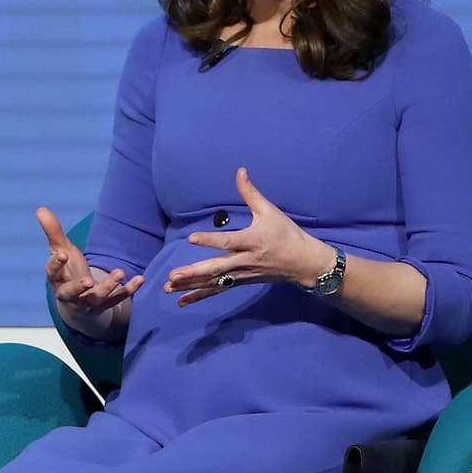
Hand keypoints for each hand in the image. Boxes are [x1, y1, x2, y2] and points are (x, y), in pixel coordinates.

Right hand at [36, 207, 143, 324]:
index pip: (52, 273)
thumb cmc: (67, 273)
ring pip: (96, 297)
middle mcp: (70, 294)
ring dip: (108, 286)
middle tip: (88, 281)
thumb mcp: (61, 251)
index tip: (62, 254)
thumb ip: (53, 232)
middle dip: (79, 288)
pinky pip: (117, 299)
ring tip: (120, 272)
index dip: (56, 264)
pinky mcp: (104, 305)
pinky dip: (129, 290)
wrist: (78, 304)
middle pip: (71, 293)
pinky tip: (141, 279)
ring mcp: (87, 302)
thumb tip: (40, 209)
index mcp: (56, 279)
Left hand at [164, 167, 335, 305]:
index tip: (192, 238)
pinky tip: (181, 301)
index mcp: (252, 241)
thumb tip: (240, 170)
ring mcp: (241, 274)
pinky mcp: (240, 282)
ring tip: (168, 288)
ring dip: (191, 286)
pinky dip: (199, 295)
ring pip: (214, 282)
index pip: (228, 241)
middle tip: (173, 275)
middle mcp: (245, 260)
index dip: (210, 240)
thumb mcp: (270, 211)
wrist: (303, 262)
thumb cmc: (286, 234)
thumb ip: (250, 192)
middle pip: (217, 268)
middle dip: (194, 273)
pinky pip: (217, 290)